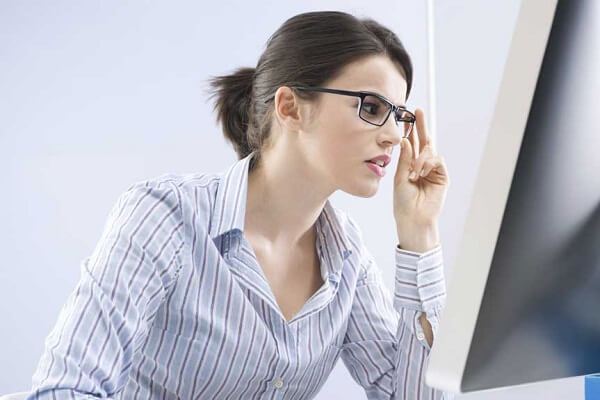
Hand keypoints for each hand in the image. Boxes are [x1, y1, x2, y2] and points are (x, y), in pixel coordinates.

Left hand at [393, 108, 449, 225]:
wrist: (413, 217)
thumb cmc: (403, 201)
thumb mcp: (399, 177)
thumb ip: (404, 159)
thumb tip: (406, 140)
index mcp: (410, 164)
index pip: (412, 143)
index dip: (411, 130)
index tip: (408, 115)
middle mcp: (422, 165)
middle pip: (424, 141)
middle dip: (421, 126)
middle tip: (418, 112)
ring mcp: (433, 170)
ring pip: (430, 150)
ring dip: (420, 158)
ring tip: (414, 172)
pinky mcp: (442, 176)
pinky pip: (437, 160)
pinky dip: (428, 163)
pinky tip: (420, 172)